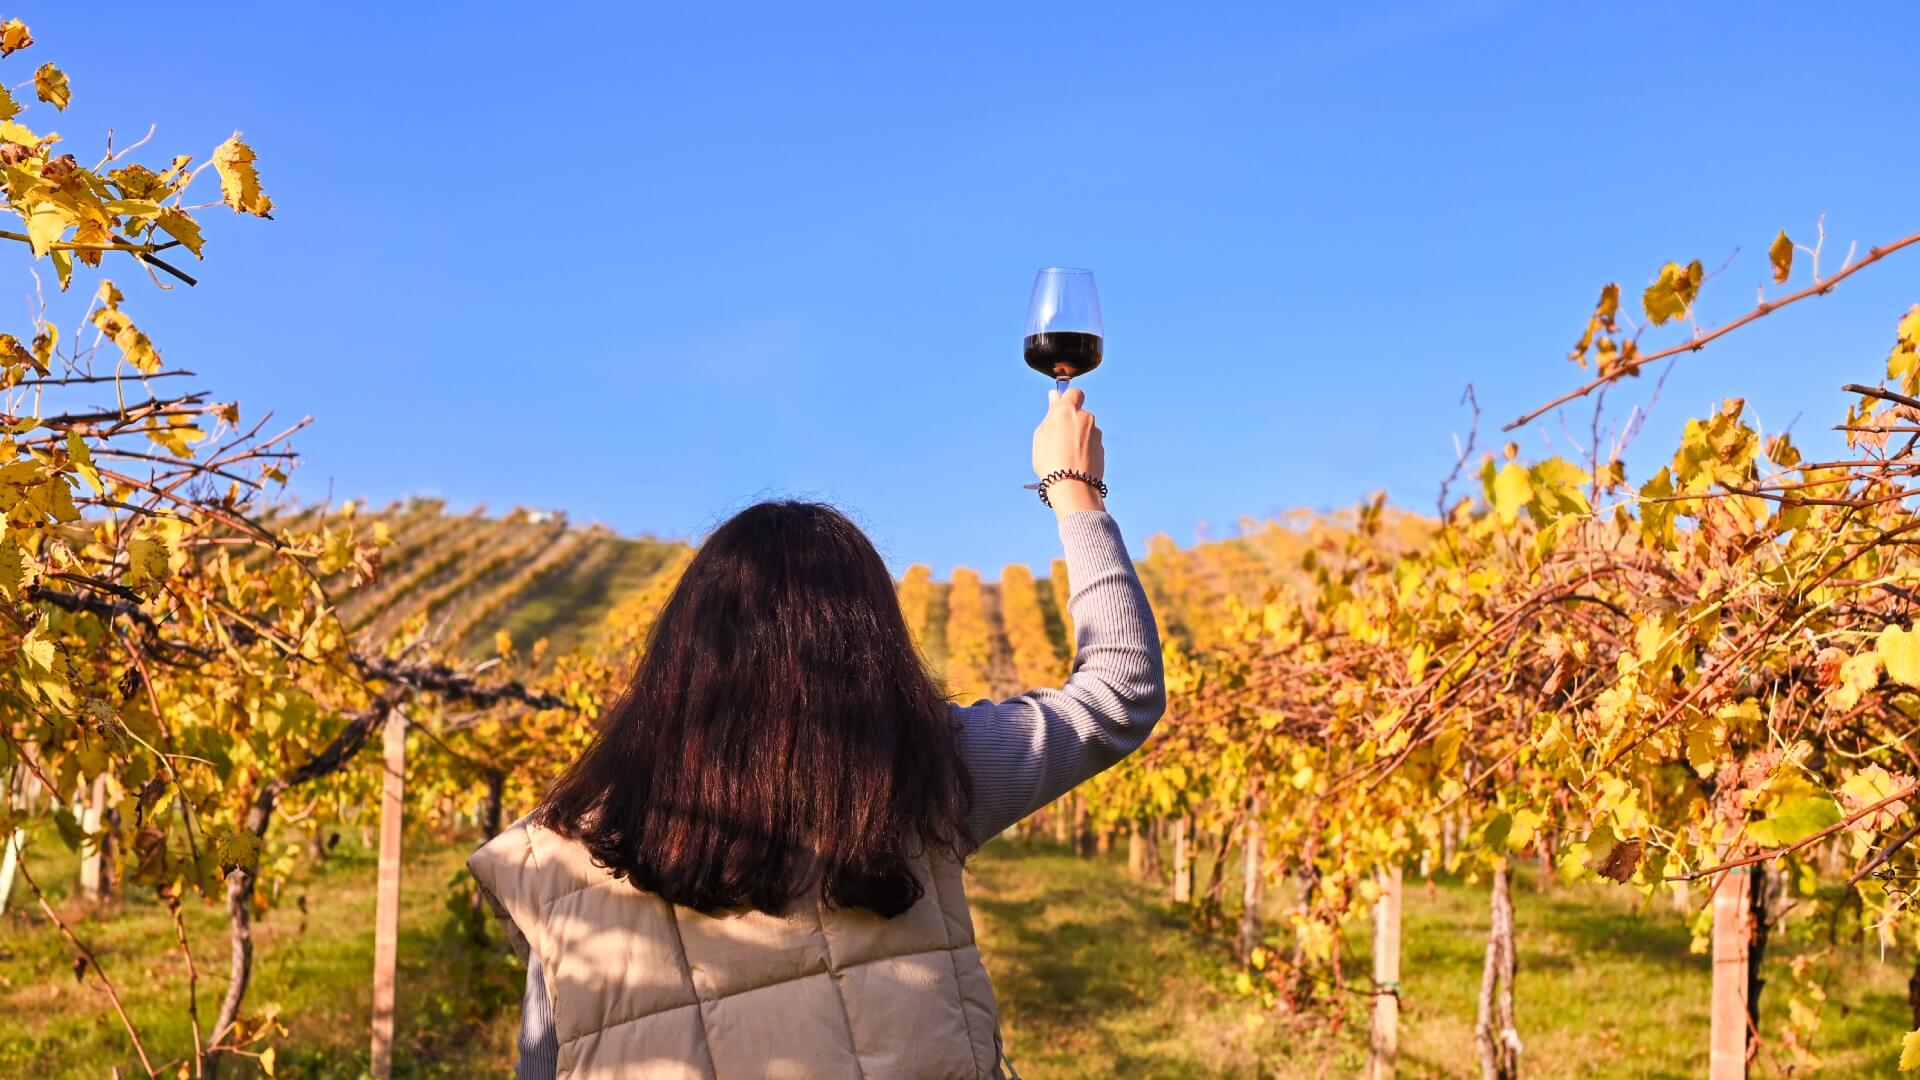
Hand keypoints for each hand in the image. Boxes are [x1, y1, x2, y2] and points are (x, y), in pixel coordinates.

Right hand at [1032, 387, 1105, 517]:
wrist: (1072, 486)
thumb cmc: (1051, 460)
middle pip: (1079, 414)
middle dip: (1071, 423)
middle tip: (1057, 441)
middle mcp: (1086, 418)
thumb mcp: (1042, 434)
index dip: (1068, 399)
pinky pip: (1091, 446)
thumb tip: (1055, 397)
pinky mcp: (1102, 449)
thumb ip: (1052, 413)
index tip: (1060, 408)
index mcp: (1068, 410)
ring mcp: (1096, 434)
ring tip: (1065, 457)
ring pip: (1085, 431)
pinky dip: (1084, 451)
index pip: (1074, 393)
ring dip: (1078, 439)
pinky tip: (1075, 464)